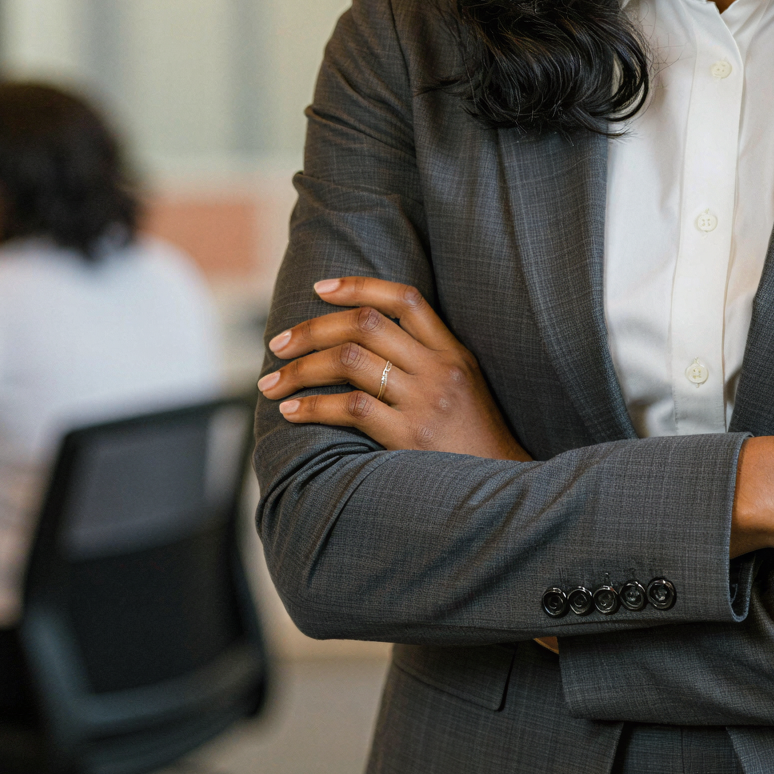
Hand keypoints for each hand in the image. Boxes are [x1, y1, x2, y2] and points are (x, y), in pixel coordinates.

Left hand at [259, 278, 532, 461]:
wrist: (500, 486)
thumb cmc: (471, 440)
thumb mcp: (462, 387)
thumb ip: (425, 361)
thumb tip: (362, 342)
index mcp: (453, 351)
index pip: (405, 298)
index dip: (358, 287)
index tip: (321, 289)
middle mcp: (439, 369)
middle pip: (365, 324)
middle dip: (311, 330)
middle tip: (277, 345)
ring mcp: (425, 401)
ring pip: (350, 360)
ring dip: (301, 369)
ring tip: (273, 383)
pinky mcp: (410, 436)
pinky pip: (351, 408)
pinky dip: (313, 406)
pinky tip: (292, 411)